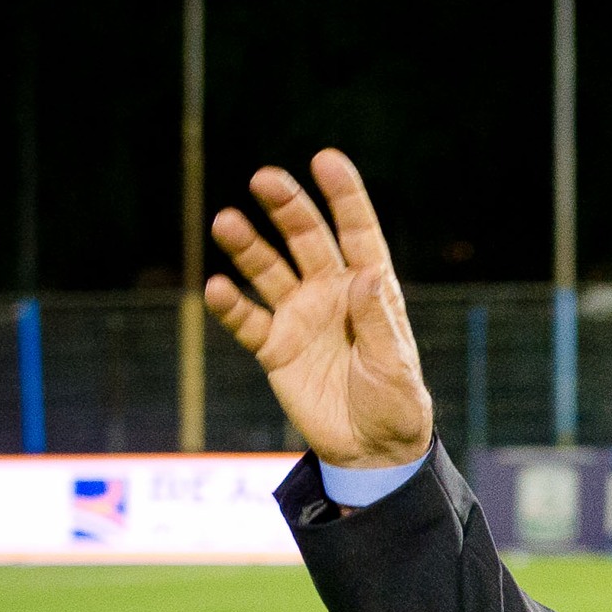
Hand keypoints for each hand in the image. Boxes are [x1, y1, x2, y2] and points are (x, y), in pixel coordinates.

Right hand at [204, 151, 434, 469]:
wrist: (371, 451)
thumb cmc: (396, 406)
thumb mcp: (394, 366)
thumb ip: (378, 321)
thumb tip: (368, 274)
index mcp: (371, 291)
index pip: (357, 234)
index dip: (344, 197)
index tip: (326, 160)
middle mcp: (331, 293)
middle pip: (306, 239)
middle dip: (287, 208)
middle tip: (265, 179)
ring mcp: (300, 316)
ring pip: (268, 269)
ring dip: (248, 247)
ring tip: (227, 222)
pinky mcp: (274, 347)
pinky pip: (246, 319)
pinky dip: (229, 304)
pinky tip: (216, 288)